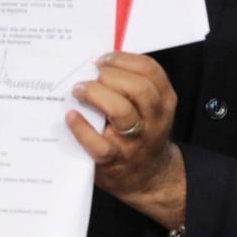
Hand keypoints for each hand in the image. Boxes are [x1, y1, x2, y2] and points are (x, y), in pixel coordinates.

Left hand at [66, 52, 184, 229]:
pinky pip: (97, 143)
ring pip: (121, 111)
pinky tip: (71, 116)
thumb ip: (135, 86)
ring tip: (79, 90)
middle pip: (139, 88)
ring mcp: (133, 142)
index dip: (124, 59)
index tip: (104, 59)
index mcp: (164, 102)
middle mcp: (154, 121)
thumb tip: (100, 63)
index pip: (151, 71)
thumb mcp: (152, 108)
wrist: (148, 177)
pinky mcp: (113, 161)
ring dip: (96, 94)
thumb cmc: (143, 134)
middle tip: (93, 75)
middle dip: (111, 75)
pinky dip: (81, 127)